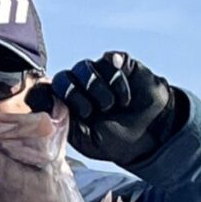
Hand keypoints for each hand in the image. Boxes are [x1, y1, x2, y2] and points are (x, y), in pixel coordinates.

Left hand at [51, 52, 180, 165]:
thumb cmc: (117, 140)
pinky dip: (117, 80)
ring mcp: (99, 73)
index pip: (48, 90)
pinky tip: (125, 96)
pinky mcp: (119, 64)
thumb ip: (65, 122)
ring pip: (84, 66)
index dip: (51, 96)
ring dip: (98, 89)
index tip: (59, 110)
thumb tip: (50, 101)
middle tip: (92, 112)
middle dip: (76, 96)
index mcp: (68, 105)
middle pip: (63, 77)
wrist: (152, 134)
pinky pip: (109, 60)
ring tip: (113, 105)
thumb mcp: (86, 141)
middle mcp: (80, 86)